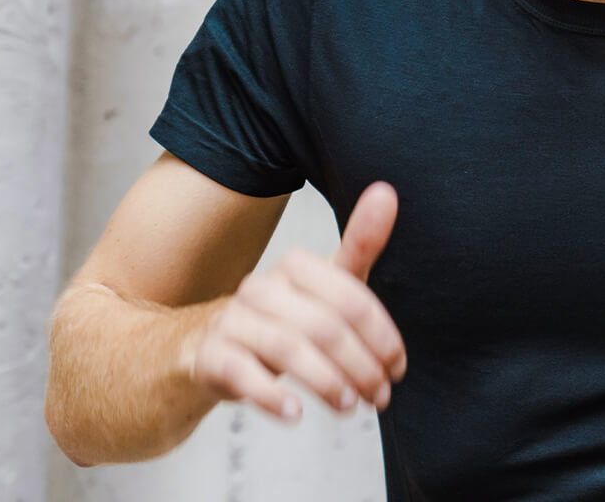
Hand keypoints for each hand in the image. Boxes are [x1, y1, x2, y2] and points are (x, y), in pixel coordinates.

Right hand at [186, 181, 407, 423]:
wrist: (208, 349)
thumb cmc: (279, 318)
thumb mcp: (323, 286)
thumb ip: (359, 246)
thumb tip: (387, 191)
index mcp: (295, 266)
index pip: (351, 299)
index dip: (382, 338)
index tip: (397, 368)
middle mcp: (261, 287)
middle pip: (324, 326)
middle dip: (360, 367)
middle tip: (380, 397)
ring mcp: (232, 321)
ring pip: (286, 348)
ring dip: (326, 383)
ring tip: (349, 407)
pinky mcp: (210, 356)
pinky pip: (241, 374)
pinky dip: (271, 396)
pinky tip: (295, 414)